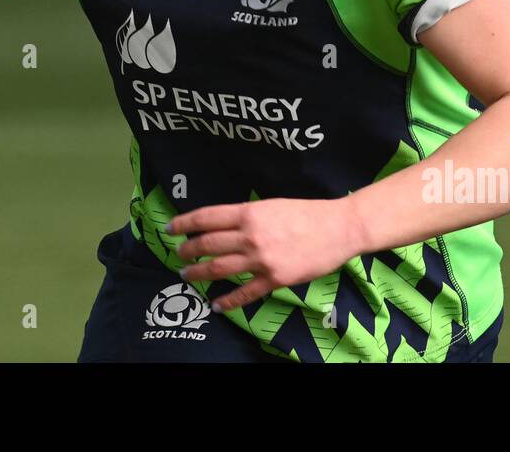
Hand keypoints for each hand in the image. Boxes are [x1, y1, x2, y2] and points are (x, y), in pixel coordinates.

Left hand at [168, 195, 368, 313]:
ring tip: (186, 275)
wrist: (338, 228)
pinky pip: (244, 293)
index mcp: (249, 213)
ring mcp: (261, 260)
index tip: (171, 228)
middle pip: (207, 244)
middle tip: (178, 254)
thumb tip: (221, 224)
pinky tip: (216, 305)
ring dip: (198, 273)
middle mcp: (250, 236)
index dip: (184, 223)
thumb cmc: (306, 213)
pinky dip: (227, 301)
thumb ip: (247, 215)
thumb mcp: (271, 205)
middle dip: (187, 250)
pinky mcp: (274, 279)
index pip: (206, 217)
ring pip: (219, 269)